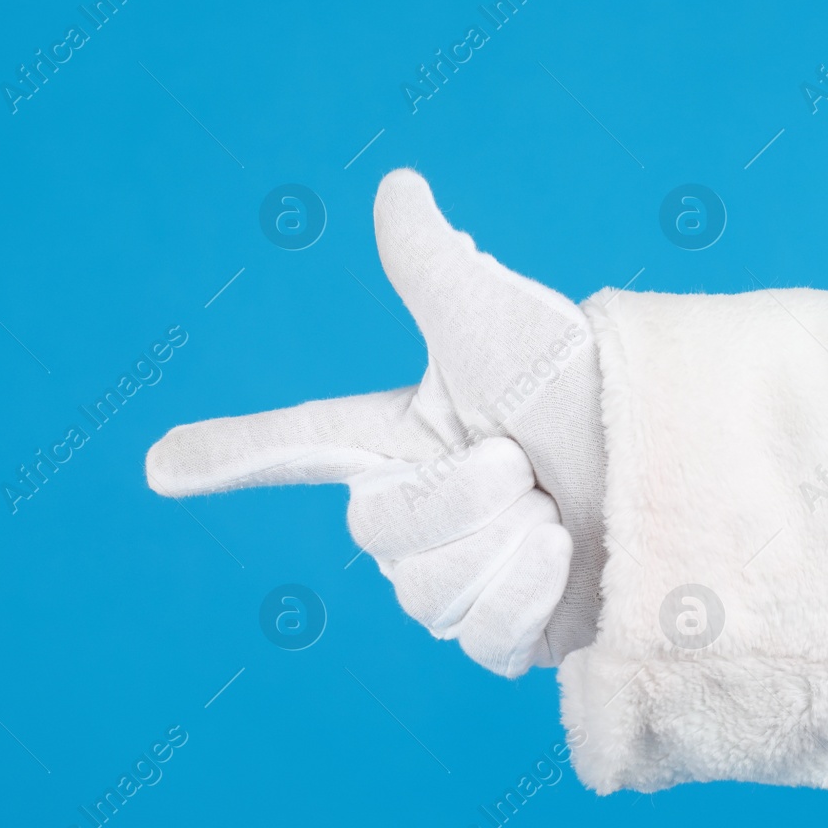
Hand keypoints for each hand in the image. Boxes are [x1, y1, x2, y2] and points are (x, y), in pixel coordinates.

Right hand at [145, 169, 605, 675]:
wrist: (669, 466)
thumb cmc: (584, 389)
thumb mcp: (504, 326)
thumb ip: (436, 267)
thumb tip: (398, 186)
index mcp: (395, 438)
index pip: (296, 443)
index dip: (227, 452)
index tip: (157, 464)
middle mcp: (410, 513)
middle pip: (381, 531)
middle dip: (467, 493)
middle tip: (525, 465)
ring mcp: (449, 582)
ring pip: (431, 593)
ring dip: (510, 545)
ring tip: (557, 514)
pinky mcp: (500, 637)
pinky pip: (481, 641)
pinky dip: (531, 598)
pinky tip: (566, 566)